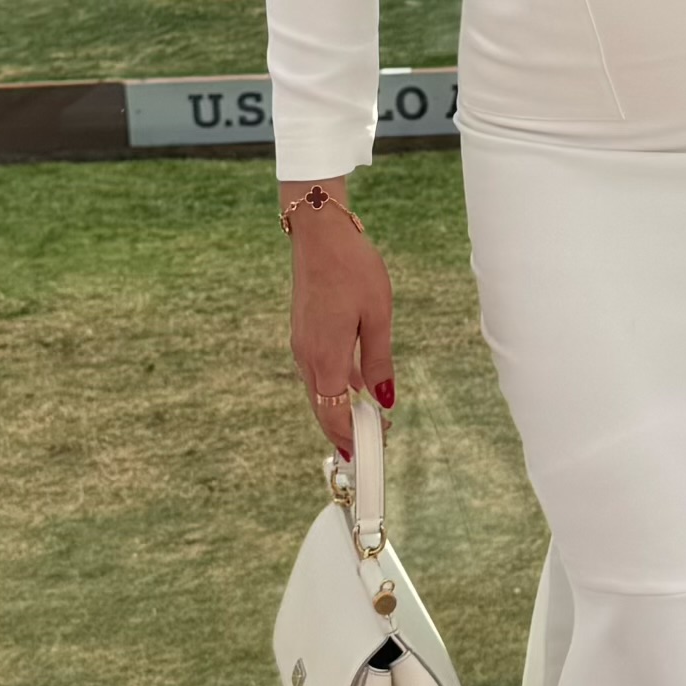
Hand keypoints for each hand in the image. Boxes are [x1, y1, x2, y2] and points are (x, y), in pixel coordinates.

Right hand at [281, 184, 394, 451]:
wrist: (320, 234)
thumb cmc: (353, 269)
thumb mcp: (377, 316)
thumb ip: (379, 361)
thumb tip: (384, 400)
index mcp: (324, 356)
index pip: (333, 414)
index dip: (350, 437)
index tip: (370, 451)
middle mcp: (306, 356)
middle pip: (322, 408)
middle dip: (345, 430)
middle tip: (374, 442)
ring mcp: (301, 344)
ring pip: (318, 391)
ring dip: (339, 409)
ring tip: (369, 420)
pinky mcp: (303, 333)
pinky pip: (317, 372)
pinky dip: (334, 387)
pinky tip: (356, 385)